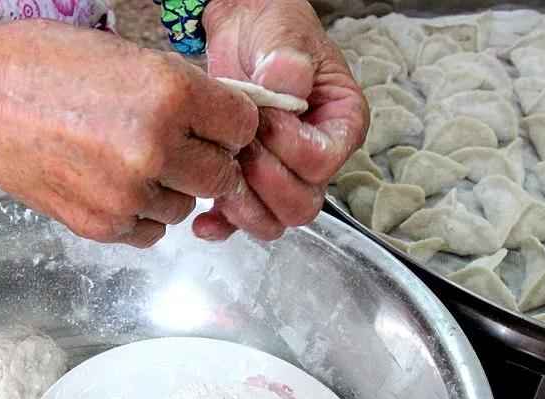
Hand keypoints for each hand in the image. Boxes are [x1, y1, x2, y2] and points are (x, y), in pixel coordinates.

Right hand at [0, 13, 258, 247]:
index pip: (242, 126)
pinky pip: (150, 232)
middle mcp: (154, 147)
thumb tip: (226, 119)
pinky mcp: (101, 225)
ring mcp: (127, 192)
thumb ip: (182, 90)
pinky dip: (141, 214)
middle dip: (207, 161)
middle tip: (177, 147)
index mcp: (168, 94)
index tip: (215, 125)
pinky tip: (115, 185)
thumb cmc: (42, 67)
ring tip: (132, 162)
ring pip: (186, 207)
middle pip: (221, 175)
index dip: (230, 125)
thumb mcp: (126, 56)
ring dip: (171, 190)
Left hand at [194, 0, 368, 240]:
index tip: (265, 118)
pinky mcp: (250, 182)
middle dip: (265, 182)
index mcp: (341, 124)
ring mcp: (283, 175)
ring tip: (220, 173)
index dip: (290, 148)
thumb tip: (285, 84)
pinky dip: (222, 224)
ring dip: (244, 206)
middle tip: (239, 147)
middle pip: (302, 204)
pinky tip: (204, 218)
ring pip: (274, 220)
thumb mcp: (285, 33)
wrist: (243, 27)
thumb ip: (288, 61)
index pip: (322, 162)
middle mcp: (317, 158)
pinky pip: (241, 219)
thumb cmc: (274, 29)